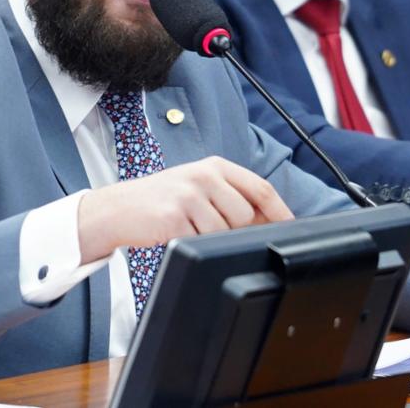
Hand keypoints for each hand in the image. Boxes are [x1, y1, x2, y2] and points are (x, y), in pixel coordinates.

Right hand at [77, 157, 293, 262]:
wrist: (118, 209)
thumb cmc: (161, 200)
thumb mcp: (198, 188)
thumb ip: (231, 197)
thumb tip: (271, 219)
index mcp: (214, 166)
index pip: (260, 188)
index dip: (280, 210)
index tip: (291, 226)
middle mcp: (204, 176)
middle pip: (246, 215)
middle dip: (235, 229)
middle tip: (209, 226)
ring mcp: (189, 195)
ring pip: (224, 232)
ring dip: (210, 238)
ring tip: (189, 227)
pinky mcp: (175, 216)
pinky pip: (201, 241)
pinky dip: (192, 243)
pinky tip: (177, 232)